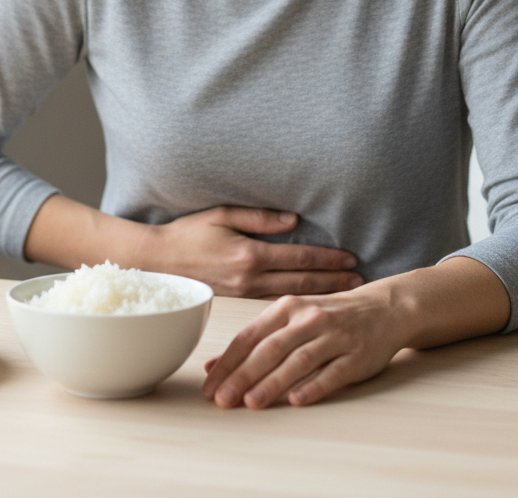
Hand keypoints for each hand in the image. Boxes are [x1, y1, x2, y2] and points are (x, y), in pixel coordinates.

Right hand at [144, 206, 361, 298]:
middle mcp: (250, 277)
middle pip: (302, 280)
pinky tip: (310, 301)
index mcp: (250, 254)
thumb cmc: (188, 232)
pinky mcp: (238, 300)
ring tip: (344, 293)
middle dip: (333, 280)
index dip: (328, 258)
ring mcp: (244, 293)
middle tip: (360, 281)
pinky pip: (274, 302)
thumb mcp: (222, 214)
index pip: (300, 256)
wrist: (157, 261)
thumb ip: (260, 218)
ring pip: (292, 295)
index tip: (351, 258)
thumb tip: (295, 220)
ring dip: (320, 294)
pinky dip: (296, 301)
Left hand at [202, 284, 401, 408]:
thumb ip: (256, 340)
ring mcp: (334, 336)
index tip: (209, 385)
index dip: (228, 361)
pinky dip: (315, 387)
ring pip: (299, 361)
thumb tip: (215, 366)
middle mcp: (308, 319)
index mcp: (287, 307)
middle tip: (222, 399)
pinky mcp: (357, 355)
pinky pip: (333, 372)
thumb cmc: (328, 315)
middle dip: (243, 375)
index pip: (249, 336)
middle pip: (270, 349)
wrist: (383, 308)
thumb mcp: (290, 318)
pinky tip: (297, 401)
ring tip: (252, 402)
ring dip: (273, 383)